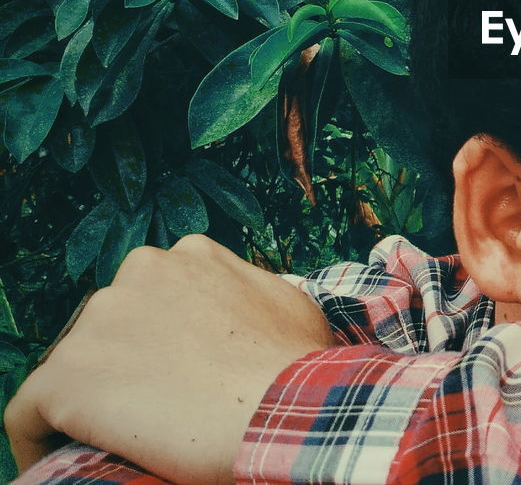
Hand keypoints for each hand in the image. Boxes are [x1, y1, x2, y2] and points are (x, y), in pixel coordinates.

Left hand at [4, 234, 337, 484]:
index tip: (176, 371)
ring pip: (72, 366)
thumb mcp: (287, 304)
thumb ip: (247, 290)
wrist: (280, 407)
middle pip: (110, 324)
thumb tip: (241, 305)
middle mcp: (139, 272)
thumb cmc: (295, 365)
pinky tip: (64, 460)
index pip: (153, 293)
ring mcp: (97, 322)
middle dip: (125, 362)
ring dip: (91, 398)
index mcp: (188, 255)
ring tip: (119, 439)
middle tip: (155, 409)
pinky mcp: (64, 378)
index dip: (161, 336)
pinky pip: (28, 413)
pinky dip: (42, 440)